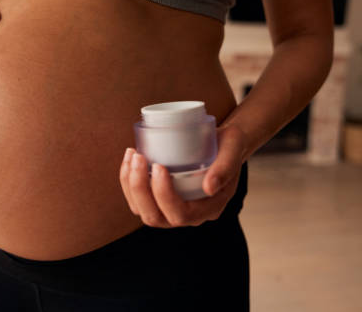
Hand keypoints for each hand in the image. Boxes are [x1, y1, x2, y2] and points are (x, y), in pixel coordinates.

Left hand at [119, 123, 247, 227]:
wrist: (224, 143)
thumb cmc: (230, 145)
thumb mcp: (234, 148)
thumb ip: (226, 166)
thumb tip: (209, 187)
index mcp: (208, 208)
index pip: (181, 214)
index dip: (164, 194)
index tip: (159, 166)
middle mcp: (188, 215)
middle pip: (155, 216)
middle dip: (140, 189)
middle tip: (139, 157)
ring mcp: (171, 208)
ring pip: (141, 210)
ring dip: (130, 184)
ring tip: (133, 154)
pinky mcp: (159, 198)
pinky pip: (137, 199)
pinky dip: (128, 180)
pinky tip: (130, 157)